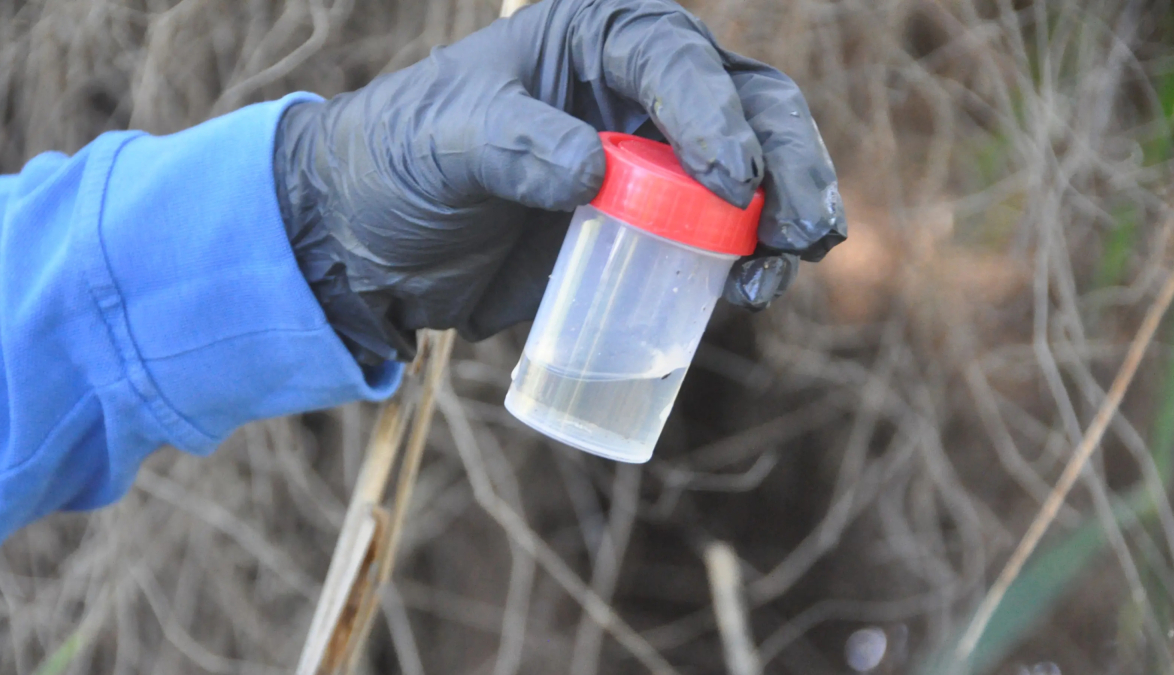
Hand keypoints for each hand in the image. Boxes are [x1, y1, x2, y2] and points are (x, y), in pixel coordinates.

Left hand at [274, 0, 845, 362]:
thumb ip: (510, 145)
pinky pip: (716, 236)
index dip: (713, 113)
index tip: (729, 181)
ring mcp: (649, 160)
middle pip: (746, 103)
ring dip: (784, 213)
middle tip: (804, 228)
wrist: (369, 243)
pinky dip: (744, 260)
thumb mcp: (439, 142)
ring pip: (752, 168)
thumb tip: (594, 173)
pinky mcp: (645, 226)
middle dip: (787, 160)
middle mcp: (634, 89)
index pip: (671, 57)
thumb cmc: (396, 164)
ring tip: (786, 263)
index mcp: (590, 38)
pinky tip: (749, 291)